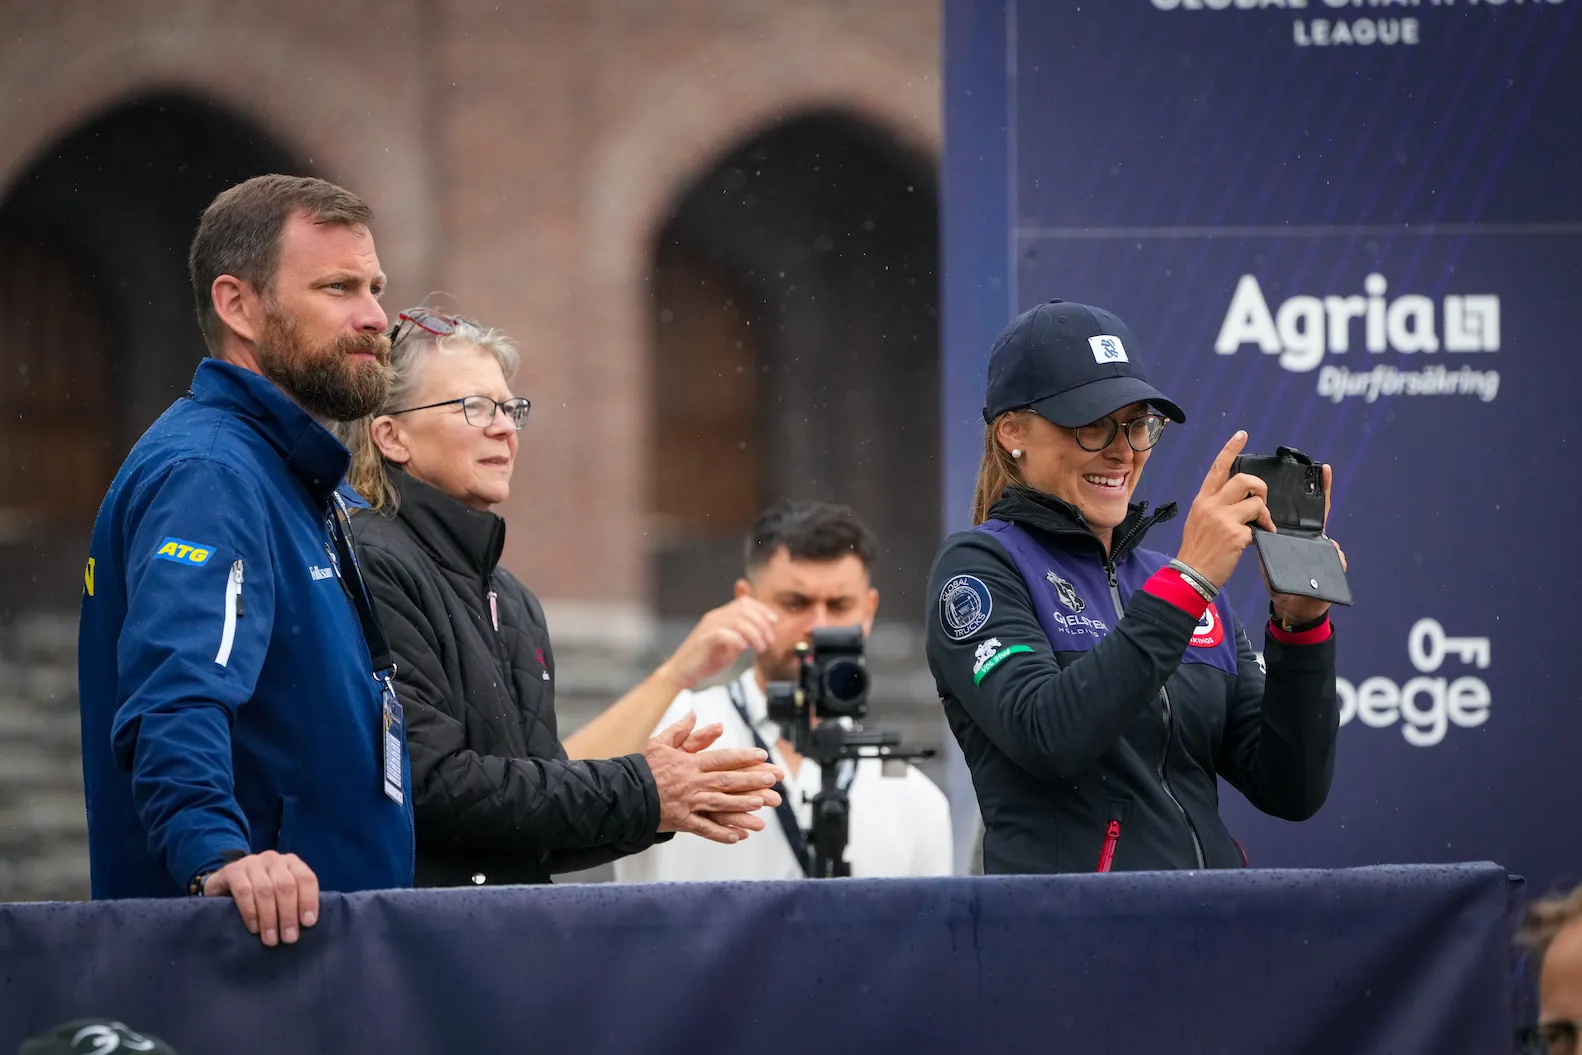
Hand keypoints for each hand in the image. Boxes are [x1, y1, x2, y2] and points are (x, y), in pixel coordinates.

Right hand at [202, 850, 318, 946]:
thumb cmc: (260, 894)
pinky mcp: (232, 871)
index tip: (308, 923)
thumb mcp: (280, 893)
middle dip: (289, 914)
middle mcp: (273, 859)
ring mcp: (252, 863)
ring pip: (265, 890)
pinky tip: (254, 928)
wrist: (223, 886)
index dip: (309, 901)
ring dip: (270, 918)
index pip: (306, 878)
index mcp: (291, 862)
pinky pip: (244, 891)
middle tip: (289, 938)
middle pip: (286, 886)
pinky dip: (250, 912)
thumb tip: (308, 924)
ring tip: (271, 939)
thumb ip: (294, 901)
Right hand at [643, 712, 783, 843]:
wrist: (624, 794)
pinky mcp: (682, 821)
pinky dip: (722, 833)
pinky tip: (739, 836)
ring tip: (761, 804)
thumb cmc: (642, 768)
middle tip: (771, 780)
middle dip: (751, 780)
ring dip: (742, 804)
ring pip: (721, 803)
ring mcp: (689, 803)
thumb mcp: (660, 743)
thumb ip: (681, 730)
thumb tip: (693, 713)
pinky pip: (705, 828)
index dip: (743, 757)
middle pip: (727, 780)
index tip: (761, 756)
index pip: (722, 758)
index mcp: (690, 763)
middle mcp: (693, 783)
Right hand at [655, 597, 778, 691]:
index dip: (762, 609)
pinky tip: (743, 647)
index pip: (745, 602)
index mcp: (721, 616)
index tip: (774, 621)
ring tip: (760, 647)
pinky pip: (721, 633)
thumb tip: (762, 631)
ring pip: (737, 620)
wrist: (684, 672)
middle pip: (744, 609)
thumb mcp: (731, 645)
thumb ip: (744, 635)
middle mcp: (714, 617)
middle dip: (762, 623)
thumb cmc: (707, 659)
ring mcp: (708, 627)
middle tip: (769, 640)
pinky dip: (736, 639)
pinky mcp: (703, 640)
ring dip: (754, 633)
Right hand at [1176, 431, 1276, 587]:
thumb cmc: (1197, 551)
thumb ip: (1216, 507)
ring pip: (1257, 502)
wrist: (1190, 575)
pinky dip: (1261, 534)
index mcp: (1203, 500)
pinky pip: (1258, 527)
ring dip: (1265, 514)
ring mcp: (1223, 518)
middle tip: (1262, 503)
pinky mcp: (1235, 534)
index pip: (1218, 468)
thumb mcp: (1199, 521)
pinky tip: (1253, 542)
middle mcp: (1212, 505)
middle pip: (1244, 479)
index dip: (1230, 449)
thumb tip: (1240, 502)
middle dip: (1261, 488)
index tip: (1241, 435)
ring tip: (1262, 526)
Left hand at [1268, 463, 1347, 625]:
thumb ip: (1264, 542)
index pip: (1304, 510)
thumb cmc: (1281, 582)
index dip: (1316, 491)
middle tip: (1325, 479)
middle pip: (1319, 518)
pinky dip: (1336, 559)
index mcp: (1295, 536)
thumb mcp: (1269, 559)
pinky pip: (1337, 560)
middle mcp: (1311, 541)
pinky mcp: (1332, 569)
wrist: (1292, 607)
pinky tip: (1334, 560)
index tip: (1324, 469)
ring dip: (1328, 540)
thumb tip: (1256, 528)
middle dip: (1323, 499)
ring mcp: (1323, 554)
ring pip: (1329, 539)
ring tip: (1328, 541)